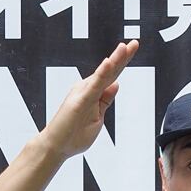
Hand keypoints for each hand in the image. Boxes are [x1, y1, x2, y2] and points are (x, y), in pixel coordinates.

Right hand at [43, 40, 139, 157]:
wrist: (56, 147)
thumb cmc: (73, 134)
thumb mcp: (98, 117)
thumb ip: (106, 100)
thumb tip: (116, 84)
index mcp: (94, 93)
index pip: (111, 75)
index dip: (122, 62)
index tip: (133, 47)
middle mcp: (88, 89)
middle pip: (109, 71)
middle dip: (122, 57)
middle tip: (134, 43)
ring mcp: (83, 93)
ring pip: (103, 75)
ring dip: (114, 60)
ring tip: (125, 48)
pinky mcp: (80, 101)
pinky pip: (94, 86)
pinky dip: (102, 73)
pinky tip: (109, 63)